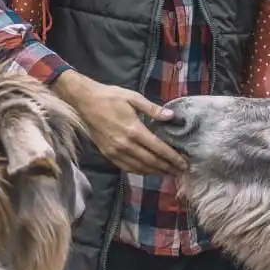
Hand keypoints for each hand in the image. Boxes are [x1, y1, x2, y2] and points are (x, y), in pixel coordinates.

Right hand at [52, 71, 185, 175]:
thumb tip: (171, 116)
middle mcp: (125, 144)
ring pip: (140, 167)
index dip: (173, 157)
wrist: (85, 101)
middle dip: (168, 168)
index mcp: (134, 130)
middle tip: (180, 171)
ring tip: (168, 172)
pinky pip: (127, 168)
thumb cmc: (110, 96)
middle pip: (151, 161)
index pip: (158, 149)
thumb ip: (153, 109)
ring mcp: (115, 151)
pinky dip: (140, 171)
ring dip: (155, 172)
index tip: (184, 163)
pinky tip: (148, 170)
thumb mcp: (133, 97)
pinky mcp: (108, 154)